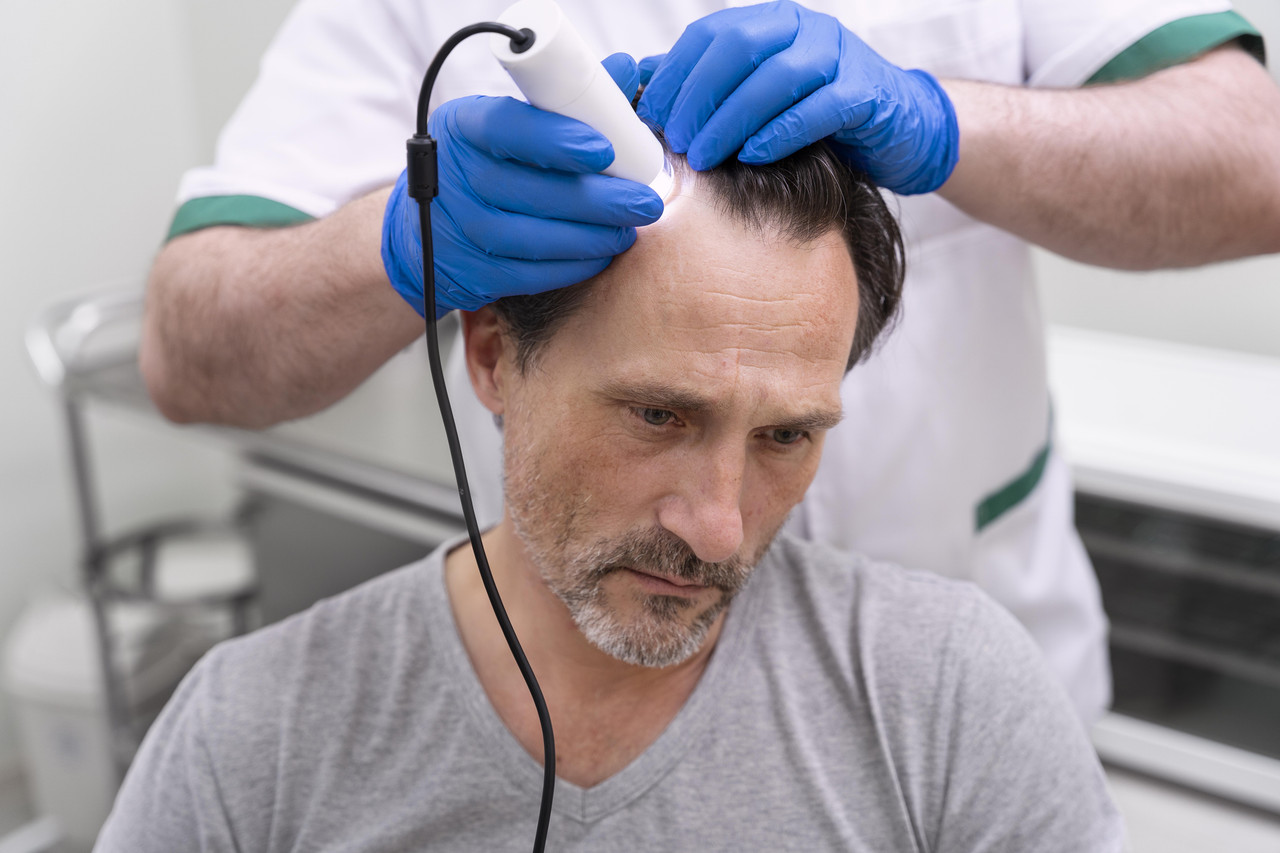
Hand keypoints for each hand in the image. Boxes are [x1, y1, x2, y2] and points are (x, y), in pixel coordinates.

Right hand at [383, 53, 661, 317]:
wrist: (425, 228)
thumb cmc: (483, 163)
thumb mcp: (508, 123)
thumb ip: (564, 102)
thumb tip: (625, 71)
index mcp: (465, 126)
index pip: (508, 128)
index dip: (557, 140)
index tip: (605, 149)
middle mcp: (455, 176)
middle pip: (531, 189)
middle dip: (597, 199)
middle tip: (645, 201)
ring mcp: (460, 228)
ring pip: (533, 238)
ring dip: (591, 237)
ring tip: (629, 230)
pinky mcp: (471, 272)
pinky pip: (528, 274)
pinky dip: (571, 266)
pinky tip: (601, 254)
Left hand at [636, 0, 957, 194]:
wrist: (898, 129)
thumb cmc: (818, 117)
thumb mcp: (760, 99)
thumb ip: (711, 91)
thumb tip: (646, 93)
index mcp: (771, 24)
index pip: (711, 36)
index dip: (675, 74)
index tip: (649, 115)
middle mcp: (803, 29)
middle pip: (739, 49)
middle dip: (699, 96)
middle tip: (676, 140)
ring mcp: (838, 56)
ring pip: (776, 77)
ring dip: (732, 119)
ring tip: (703, 156)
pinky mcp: (865, 93)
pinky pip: (819, 109)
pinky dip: (781, 132)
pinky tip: (752, 156)